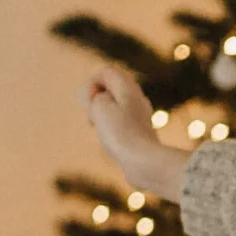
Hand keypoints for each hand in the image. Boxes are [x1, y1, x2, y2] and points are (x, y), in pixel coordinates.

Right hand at [83, 62, 190, 199]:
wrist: (144, 163)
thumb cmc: (121, 133)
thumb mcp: (100, 107)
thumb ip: (95, 96)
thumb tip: (100, 101)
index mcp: (129, 88)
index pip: (106, 72)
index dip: (92, 84)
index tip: (91, 102)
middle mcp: (137, 99)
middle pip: (110, 90)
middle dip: (96, 101)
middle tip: (94, 116)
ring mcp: (140, 117)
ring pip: (114, 108)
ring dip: (102, 117)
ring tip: (103, 130)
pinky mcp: (139, 134)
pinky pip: (120, 124)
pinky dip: (111, 130)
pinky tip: (112, 142)